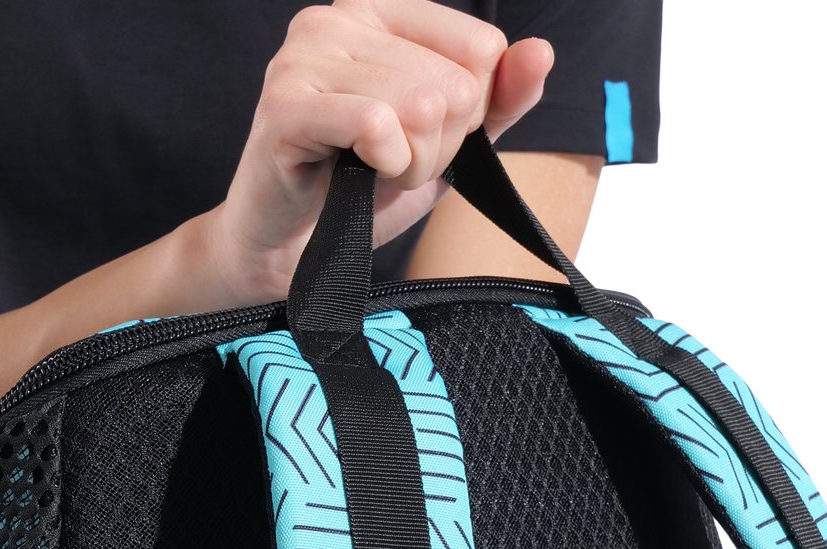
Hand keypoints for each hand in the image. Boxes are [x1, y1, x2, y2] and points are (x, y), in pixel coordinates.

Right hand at [201, 0, 552, 303]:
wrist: (289, 247)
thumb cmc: (359, 188)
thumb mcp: (443, 142)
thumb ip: (497, 101)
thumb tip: (540, 53)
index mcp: (381, 11)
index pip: (481, 50)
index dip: (466, 115)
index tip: (418, 138)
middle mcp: (339, 18)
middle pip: (454, 84)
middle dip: (435, 146)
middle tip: (388, 164)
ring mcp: (307, 55)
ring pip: (419, 105)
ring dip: (408, 162)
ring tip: (370, 172)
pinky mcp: (286, 104)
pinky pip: (376, 124)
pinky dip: (382, 163)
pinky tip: (355, 173)